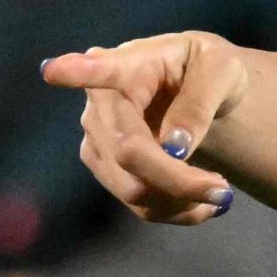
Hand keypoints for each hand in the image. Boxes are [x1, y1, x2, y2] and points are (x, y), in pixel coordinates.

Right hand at [42, 34, 249, 224]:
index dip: (77, 73)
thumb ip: (199, 103)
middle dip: (179, 182)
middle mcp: (100, 103)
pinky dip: (178, 211)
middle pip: (128, 154)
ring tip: (220, 192)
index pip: (100, 70)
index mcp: (128, 64)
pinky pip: (140, 205)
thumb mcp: (221, 72)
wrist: (202, 90)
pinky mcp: (106, 168)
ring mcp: (97, 139)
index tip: (52, 71)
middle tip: (224, 190)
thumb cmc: (209, 71)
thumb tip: (174, 145)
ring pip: (132, 189)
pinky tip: (204, 201)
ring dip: (182, 202)